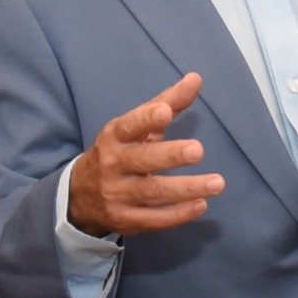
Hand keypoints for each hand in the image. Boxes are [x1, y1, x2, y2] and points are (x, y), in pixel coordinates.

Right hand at [67, 73, 220, 236]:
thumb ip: (167, 102)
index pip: (129, 126)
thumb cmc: (119, 151)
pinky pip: (154, 219)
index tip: (166, 112)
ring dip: (186, 189)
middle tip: (197, 150)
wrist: (80, 196)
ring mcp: (118, 195)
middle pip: (142, 161)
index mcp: (114, 137)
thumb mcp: (136, 126)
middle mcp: (113, 165)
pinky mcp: (126, 220)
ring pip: (152, 193)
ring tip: (217, 183)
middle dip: (170, 155)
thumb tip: (196, 78)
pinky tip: (201, 205)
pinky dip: (178, 214)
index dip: (146, 119)